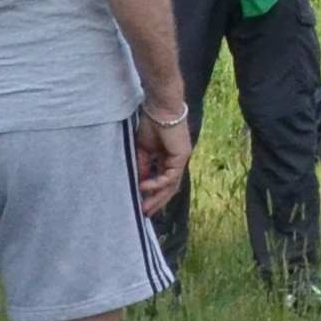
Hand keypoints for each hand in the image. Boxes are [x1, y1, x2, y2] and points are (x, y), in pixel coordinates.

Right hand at [132, 98, 195, 214]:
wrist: (159, 108)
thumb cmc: (150, 123)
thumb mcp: (142, 149)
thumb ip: (143, 166)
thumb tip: (139, 183)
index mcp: (169, 158)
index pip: (163, 181)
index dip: (152, 193)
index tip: (141, 203)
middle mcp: (177, 160)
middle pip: (170, 187)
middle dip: (157, 201)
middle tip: (145, 213)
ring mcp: (181, 159)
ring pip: (172, 185)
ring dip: (158, 197)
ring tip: (145, 207)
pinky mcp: (181, 157)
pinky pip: (170, 176)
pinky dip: (157, 183)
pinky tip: (145, 187)